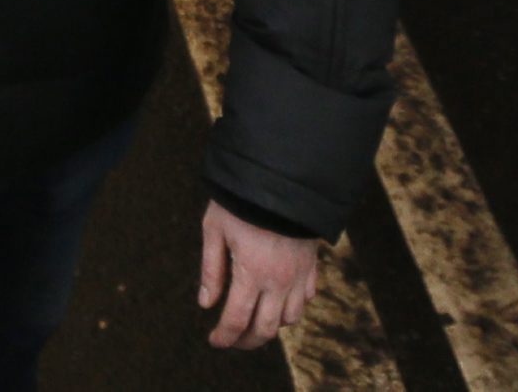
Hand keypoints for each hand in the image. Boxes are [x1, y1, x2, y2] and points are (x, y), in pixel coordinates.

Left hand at [197, 203, 320, 350]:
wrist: (282, 176)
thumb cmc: (241, 200)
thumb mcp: (215, 228)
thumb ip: (211, 269)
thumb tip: (206, 304)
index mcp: (252, 273)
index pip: (236, 320)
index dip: (224, 336)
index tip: (214, 341)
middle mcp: (279, 281)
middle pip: (265, 329)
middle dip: (246, 341)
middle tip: (232, 340)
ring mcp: (299, 274)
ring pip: (290, 318)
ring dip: (271, 326)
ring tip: (254, 321)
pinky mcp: (311, 264)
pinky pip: (306, 298)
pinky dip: (292, 307)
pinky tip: (278, 300)